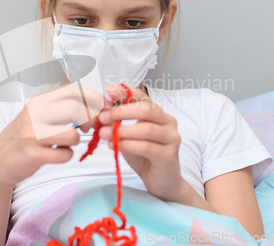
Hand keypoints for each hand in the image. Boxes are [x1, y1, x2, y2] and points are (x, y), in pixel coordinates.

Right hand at [0, 82, 106, 187]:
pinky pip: (65, 155)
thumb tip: (100, 105)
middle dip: (90, 120)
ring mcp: (32, 134)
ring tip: (64, 143)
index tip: (101, 109)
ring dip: (75, 141)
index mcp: (40, 100)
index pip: (74, 90)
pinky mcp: (32, 154)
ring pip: (72, 135)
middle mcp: (35, 113)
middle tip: (86, 129)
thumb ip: (66, 107)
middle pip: (75, 109)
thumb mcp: (41, 113)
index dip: (94, 99)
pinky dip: (65, 156)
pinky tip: (55, 154)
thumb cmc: (27, 135)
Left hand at [97, 84, 184, 201]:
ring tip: (104, 135)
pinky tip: (114, 146)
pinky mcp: (169, 155)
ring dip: (122, 131)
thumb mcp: (128, 135)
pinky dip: (127, 145)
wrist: (160, 181)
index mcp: (158, 113)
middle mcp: (168, 121)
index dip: (125, 93)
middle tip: (102, 118)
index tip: (109, 91)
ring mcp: (171, 138)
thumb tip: (101, 110)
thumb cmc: (143, 155)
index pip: (142, 97)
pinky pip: (146, 147)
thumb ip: (118, 122)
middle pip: (146, 109)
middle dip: (120, 112)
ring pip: (146, 129)